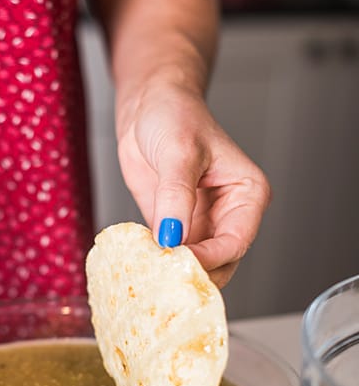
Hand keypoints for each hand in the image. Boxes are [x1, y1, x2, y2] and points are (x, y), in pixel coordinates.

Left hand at [117, 84, 271, 286]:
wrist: (147, 105)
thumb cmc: (174, 114)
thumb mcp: (178, 152)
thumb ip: (176, 196)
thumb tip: (173, 237)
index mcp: (247, 195)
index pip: (235, 241)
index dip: (209, 258)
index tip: (179, 262)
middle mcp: (229, 215)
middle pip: (220, 262)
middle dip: (194, 273)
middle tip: (163, 280)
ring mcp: (201, 224)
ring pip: (196, 265)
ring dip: (174, 274)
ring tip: (150, 279)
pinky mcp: (173, 226)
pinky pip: (169, 255)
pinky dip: (156, 264)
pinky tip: (139, 266)